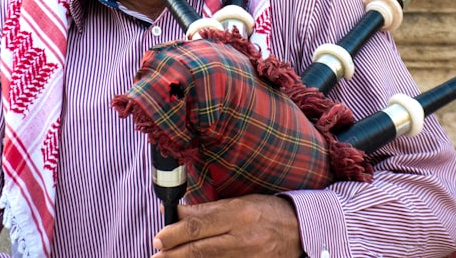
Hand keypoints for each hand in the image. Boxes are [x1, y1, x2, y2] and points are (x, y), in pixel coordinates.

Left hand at [152, 194, 302, 257]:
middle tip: (156, 255)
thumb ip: (206, 209)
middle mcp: (243, 237)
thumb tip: (177, 212)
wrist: (300, 231)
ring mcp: (248, 257)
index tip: (159, 238)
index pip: (199, 225)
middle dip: (173, 254)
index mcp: (238, 214)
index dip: (175, 233)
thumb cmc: (266, 212)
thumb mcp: (238, 202)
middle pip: (200, 249)